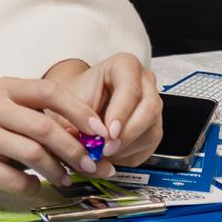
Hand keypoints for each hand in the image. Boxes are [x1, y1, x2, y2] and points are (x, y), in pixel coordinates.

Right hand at [0, 77, 106, 194]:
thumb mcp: (21, 118)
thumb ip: (53, 125)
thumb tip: (98, 146)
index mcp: (7, 87)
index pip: (49, 91)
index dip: (79, 111)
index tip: (101, 132)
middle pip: (43, 126)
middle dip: (74, 149)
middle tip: (92, 166)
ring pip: (31, 152)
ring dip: (57, 170)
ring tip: (67, 179)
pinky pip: (13, 178)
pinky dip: (32, 185)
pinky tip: (36, 185)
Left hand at [46, 54, 162, 167]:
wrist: (76, 104)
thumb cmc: (74, 96)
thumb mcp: (69, 102)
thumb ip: (78, 119)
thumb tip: (88, 142)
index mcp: (125, 66)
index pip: (131, 87)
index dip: (121, 111)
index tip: (108, 132)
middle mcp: (144, 83)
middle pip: (149, 109)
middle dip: (127, 134)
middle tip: (106, 148)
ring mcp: (152, 105)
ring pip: (152, 131)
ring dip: (127, 147)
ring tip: (104, 153)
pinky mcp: (153, 127)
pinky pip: (149, 146)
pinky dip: (129, 155)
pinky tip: (111, 154)